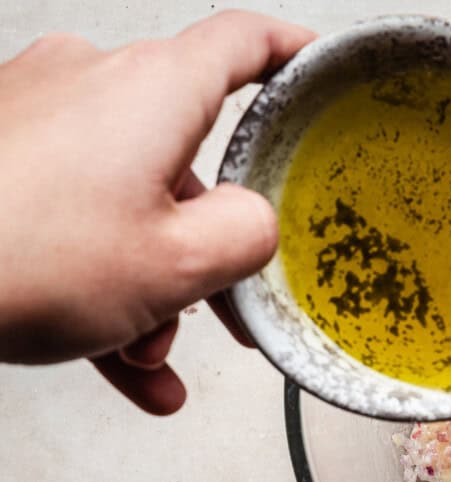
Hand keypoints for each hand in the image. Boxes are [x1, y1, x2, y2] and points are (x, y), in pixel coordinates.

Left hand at [0, 11, 315, 413]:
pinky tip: (115, 360)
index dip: (290, 53)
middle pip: (181, 156)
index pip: (244, 43)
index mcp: (152, 91)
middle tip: (224, 308)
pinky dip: (94, 280)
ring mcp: (32, 116)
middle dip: (204, 245)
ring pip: (120, 200)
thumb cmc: (18, 257)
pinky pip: (65, 214)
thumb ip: (250, 235)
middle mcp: (90, 85)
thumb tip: (252, 221)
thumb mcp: (180, 264)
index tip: (311, 66)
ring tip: (145, 356)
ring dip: (145, 283)